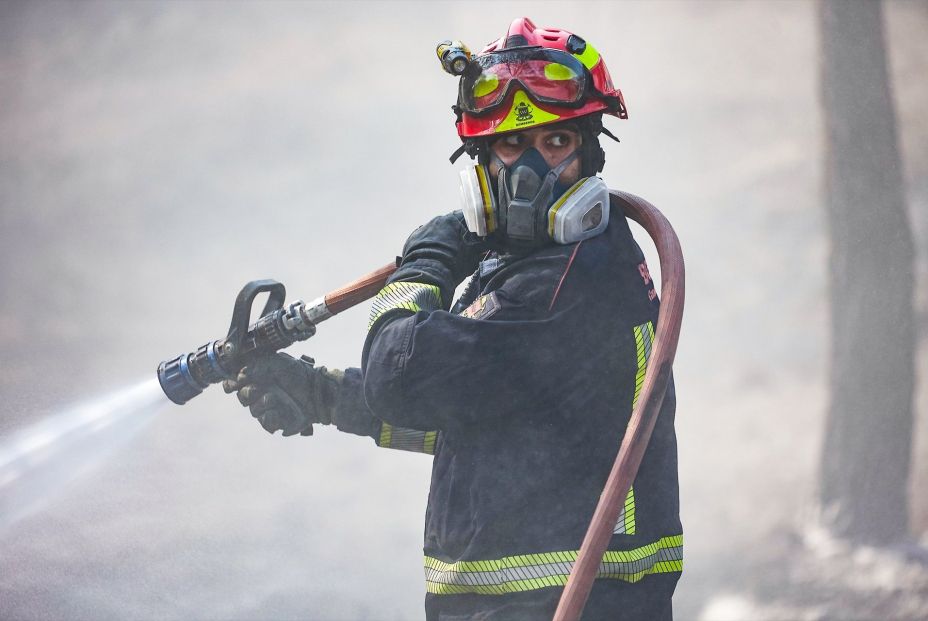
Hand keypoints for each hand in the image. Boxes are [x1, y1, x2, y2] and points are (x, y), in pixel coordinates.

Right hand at [222, 352, 341, 435]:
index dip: (231, 384)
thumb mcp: (279, 362)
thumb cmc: (299, 374)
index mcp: (258, 379)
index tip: (233, 384)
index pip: (236, 383)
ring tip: (275, 398)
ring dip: (263, 403)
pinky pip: (266, 423)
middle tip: (257, 389)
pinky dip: (271, 417)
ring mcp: (268, 409)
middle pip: (242, 398)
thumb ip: (258, 366)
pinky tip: (278, 411)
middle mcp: (261, 394)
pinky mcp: (277, 421)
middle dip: (248, 393)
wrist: (318, 391)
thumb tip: (240, 374)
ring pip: (254, 410)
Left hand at [389, 210, 486, 307]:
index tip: (480, 236)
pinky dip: (432, 245)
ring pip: (438, 231)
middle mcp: (438, 220)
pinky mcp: (413, 239)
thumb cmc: (453, 264)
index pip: (469, 218)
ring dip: (445, 239)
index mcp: (453, 220)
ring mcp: (424, 228)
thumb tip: (496, 244)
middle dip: (459, 233)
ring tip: (448, 253)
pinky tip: (435, 256)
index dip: (476, 228)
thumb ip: (484, 247)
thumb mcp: (473, 257)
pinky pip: (426, 239)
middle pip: (452, 224)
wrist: (426, 275)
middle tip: (464, 246)